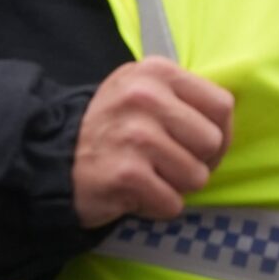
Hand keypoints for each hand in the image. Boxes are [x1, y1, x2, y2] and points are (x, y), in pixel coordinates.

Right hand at [71, 57, 234, 227]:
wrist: (50, 156)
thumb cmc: (110, 127)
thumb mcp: (143, 90)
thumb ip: (183, 98)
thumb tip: (228, 127)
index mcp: (157, 73)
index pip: (222, 105)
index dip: (220, 133)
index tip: (200, 146)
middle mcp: (146, 98)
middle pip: (212, 143)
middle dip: (197, 162)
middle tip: (168, 165)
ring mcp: (136, 136)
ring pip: (196, 177)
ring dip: (175, 187)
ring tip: (148, 177)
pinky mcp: (126, 174)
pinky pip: (172, 203)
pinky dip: (156, 206)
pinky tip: (133, 194)